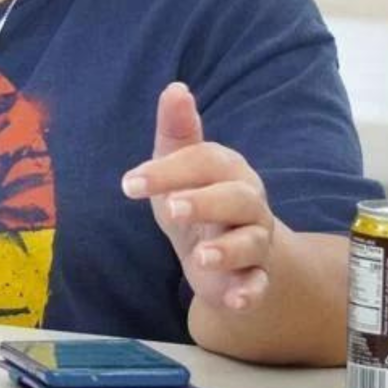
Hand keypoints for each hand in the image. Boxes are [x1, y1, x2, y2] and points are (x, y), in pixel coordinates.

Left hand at [122, 82, 277, 312]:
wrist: (225, 250)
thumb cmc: (196, 197)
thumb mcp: (178, 164)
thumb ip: (176, 129)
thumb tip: (175, 88)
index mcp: (226, 170)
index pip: (202, 163)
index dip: (167, 171)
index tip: (128, 184)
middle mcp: (248, 202)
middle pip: (237, 198)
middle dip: (205, 202)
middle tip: (172, 209)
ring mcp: (255, 240)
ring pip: (252, 242)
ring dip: (228, 249)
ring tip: (201, 256)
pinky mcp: (254, 277)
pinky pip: (259, 284)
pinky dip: (249, 292)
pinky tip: (235, 299)